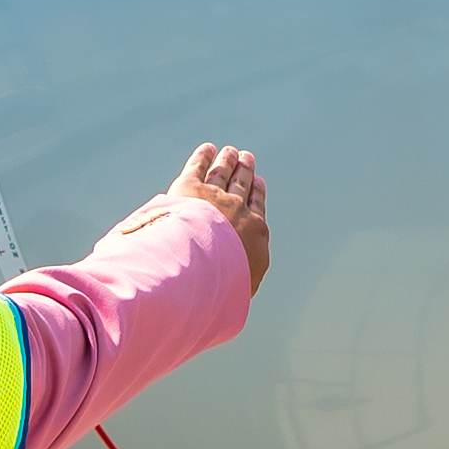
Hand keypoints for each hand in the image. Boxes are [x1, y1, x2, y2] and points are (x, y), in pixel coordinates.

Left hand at [141, 142, 270, 286]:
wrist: (200, 267)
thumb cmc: (219, 287)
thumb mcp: (237, 293)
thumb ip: (238, 287)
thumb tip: (233, 299)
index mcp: (254, 233)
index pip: (256, 208)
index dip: (257, 194)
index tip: (259, 183)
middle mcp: (238, 210)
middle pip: (242, 185)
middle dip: (245, 171)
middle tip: (246, 158)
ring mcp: (214, 196)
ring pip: (223, 173)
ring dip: (227, 161)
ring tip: (229, 152)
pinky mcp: (189, 187)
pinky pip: (199, 167)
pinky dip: (203, 157)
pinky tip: (207, 149)